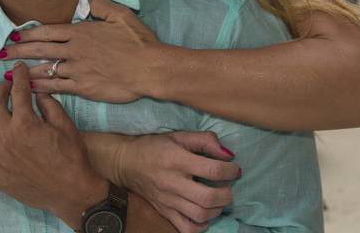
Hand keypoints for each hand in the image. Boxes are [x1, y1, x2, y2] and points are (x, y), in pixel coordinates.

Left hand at [0, 62, 107, 228]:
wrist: (72, 191)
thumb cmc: (72, 158)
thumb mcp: (65, 125)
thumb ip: (49, 104)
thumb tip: (36, 91)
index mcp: (26, 123)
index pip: (19, 92)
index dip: (19, 76)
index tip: (18, 69)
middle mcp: (7, 138)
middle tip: (3, 86)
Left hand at [2, 0, 162, 101]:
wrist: (149, 68)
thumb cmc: (138, 41)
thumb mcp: (120, 14)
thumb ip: (100, 5)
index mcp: (81, 32)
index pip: (47, 31)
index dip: (28, 34)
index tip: (13, 35)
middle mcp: (74, 50)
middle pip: (39, 50)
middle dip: (17, 51)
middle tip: (0, 54)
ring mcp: (77, 70)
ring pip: (44, 70)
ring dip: (24, 72)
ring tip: (8, 75)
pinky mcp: (83, 88)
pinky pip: (57, 88)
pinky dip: (41, 88)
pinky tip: (29, 90)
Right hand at [115, 131, 238, 232]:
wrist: (125, 162)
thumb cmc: (154, 146)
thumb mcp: (178, 136)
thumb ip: (204, 140)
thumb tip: (228, 154)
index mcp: (177, 160)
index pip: (211, 169)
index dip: (230, 170)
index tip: (234, 169)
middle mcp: (173, 182)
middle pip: (208, 198)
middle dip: (227, 194)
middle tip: (229, 187)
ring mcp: (168, 200)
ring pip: (200, 215)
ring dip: (217, 210)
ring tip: (218, 200)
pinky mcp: (164, 212)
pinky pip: (186, 228)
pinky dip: (201, 226)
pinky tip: (205, 214)